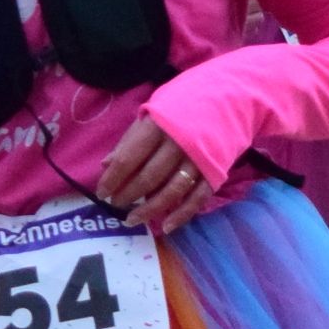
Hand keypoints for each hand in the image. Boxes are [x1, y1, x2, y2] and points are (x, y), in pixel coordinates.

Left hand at [96, 115, 219, 233]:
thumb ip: (130, 140)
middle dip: (128, 194)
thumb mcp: (152, 115)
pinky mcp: (214, 172)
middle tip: (115, 205)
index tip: (101, 193)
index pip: (129, 158)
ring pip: (171, 191)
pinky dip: (182, 215)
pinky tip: (166, 226)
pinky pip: (197, 199)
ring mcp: (198, 160)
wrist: (227, 101)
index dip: (113, 178)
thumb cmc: (181, 108)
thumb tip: (106, 165)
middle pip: (149, 177)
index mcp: (158, 126)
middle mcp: (178, 144)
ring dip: (150, 209)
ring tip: (132, 219)